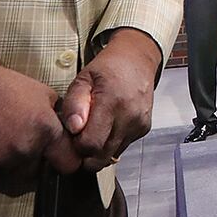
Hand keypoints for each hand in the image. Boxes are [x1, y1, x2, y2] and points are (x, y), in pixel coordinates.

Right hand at [0, 58, 79, 195]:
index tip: (58, 158)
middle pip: (38, 176)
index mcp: (46, 131)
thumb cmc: (2, 87)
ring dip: (12, 170)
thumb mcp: (41, 93)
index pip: (68, 164)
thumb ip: (55, 116)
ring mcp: (1, 162)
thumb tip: (66, 130)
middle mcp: (26, 151)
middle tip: (24, 149)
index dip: (65, 161)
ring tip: (3, 148)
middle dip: (35, 166)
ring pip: (14, 180)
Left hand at [59, 28, 161, 170]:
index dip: (76, 145)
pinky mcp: (144, 129)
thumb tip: (73, 128)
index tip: (72, 135)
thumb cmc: (107, 68)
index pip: (90, 144)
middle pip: (101, 156)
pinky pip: (122, 147)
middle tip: (79, 137)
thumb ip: (74, 103)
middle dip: (86, 153)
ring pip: (111, 156)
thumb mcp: (83, 79)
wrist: (137, 59)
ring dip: (99, 150)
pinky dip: (111, 143)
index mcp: (111, 102)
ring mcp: (139, 124)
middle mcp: (129, 116)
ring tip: (93, 129)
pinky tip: (108, 126)